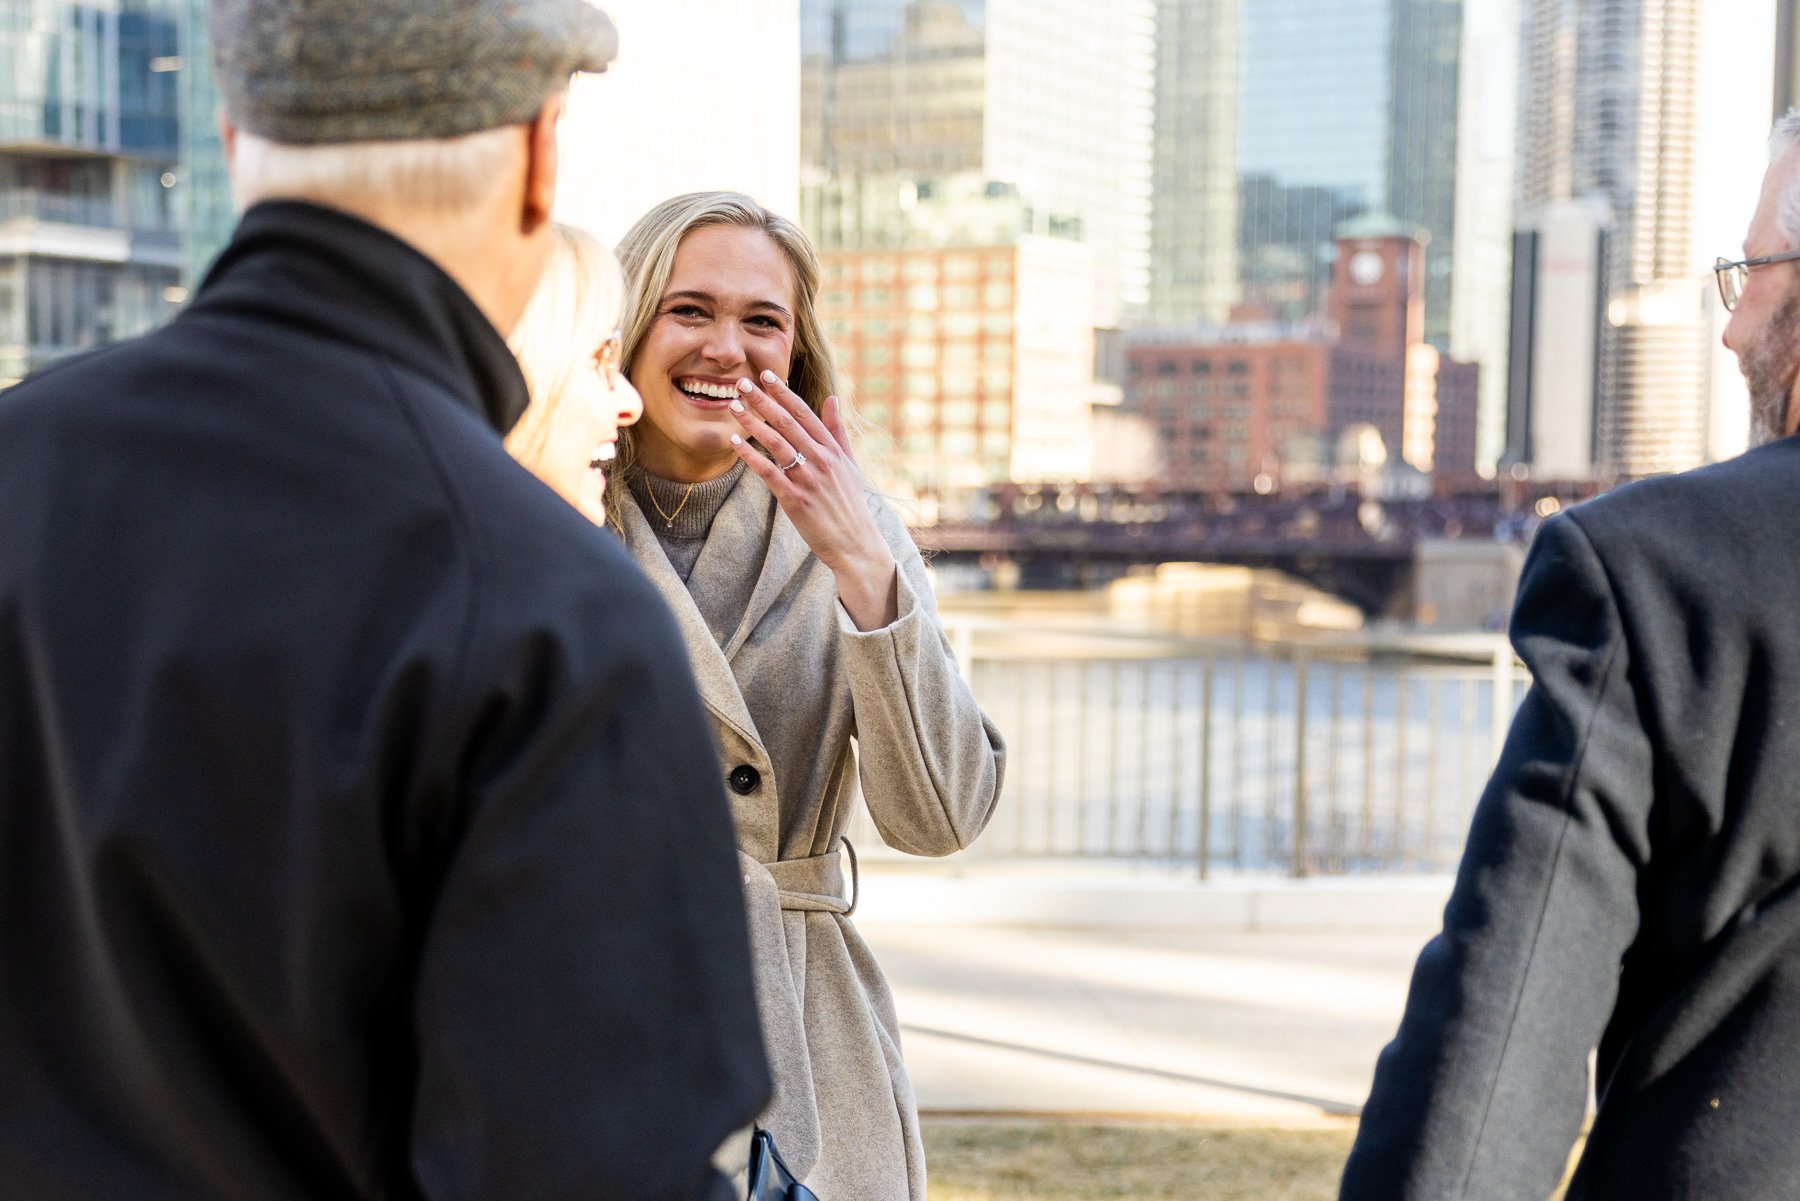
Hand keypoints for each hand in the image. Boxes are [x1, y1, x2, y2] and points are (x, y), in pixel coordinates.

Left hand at [728, 370, 897, 630]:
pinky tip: (734, 441)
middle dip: (763, 400)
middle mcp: (822, 460)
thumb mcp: (850, 464)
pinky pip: (769, 472)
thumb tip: (832, 397)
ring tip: (733, 406)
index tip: (766, 375)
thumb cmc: (850, 505)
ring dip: (753, 422)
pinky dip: (750, 455)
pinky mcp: (796, 500)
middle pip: (787, 423)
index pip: (805, 413)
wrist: (856, 544)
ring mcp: (809, 479)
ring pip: (776, 443)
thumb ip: (838, 431)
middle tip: (741, 382)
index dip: (784, 393)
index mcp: (833, 450)